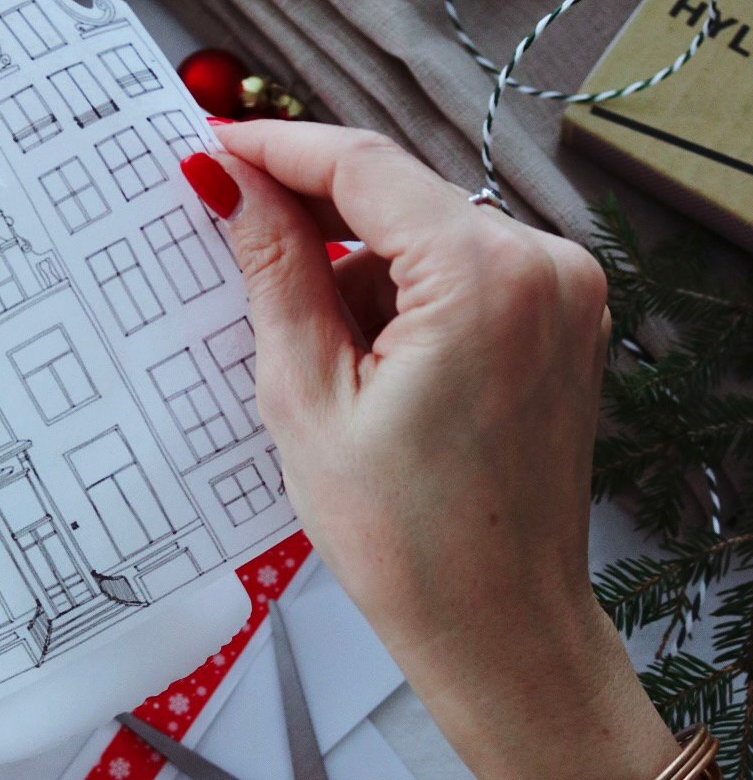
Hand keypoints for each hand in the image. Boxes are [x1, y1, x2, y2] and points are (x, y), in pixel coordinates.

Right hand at [186, 125, 702, 779]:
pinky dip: (407, 296)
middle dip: (313, 216)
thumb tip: (231, 182)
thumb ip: (274, 270)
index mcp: (484, 276)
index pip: (364, 165)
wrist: (502, 630)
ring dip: (360, 269)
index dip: (277, 149)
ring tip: (318, 365)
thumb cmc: (407, 539)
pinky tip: (368, 367)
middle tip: (231, 239)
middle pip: (400, 194)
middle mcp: (544, 264)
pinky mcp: (565, 322)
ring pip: (428, 234)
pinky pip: (466, 272)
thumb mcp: (307, 397)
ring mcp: (566, 292)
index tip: (212, 151)